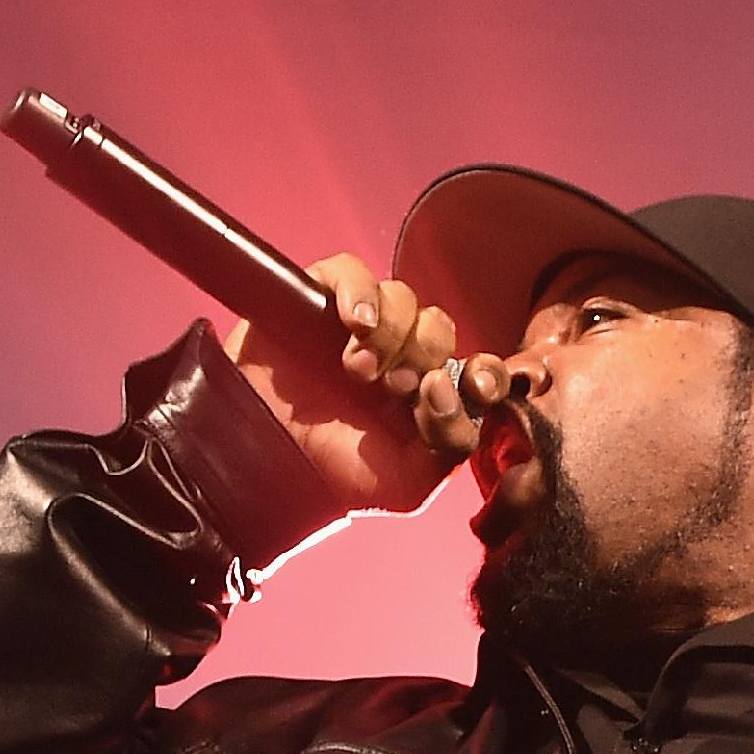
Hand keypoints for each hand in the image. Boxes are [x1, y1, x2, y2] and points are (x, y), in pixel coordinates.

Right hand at [220, 254, 518, 515]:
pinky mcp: (318, 300)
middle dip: (425, 353)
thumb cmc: (337, 476)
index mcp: (428, 396)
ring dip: (391, 333)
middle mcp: (401, 356)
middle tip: (393, 387)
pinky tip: (353, 320)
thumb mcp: (409, 481)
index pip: (475, 367)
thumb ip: (450, 444)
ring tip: (359, 371)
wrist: (267, 464)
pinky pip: (349, 271)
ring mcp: (359, 328)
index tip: (476, 384)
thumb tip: (451, 388)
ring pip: (402, 297)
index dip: (485, 370)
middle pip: (438, 326)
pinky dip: (358, 290)